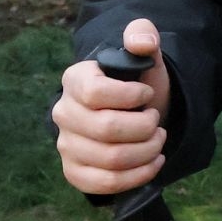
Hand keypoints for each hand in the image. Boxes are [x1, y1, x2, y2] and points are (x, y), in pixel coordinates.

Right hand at [53, 17, 172, 196]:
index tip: (146, 94)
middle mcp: (64, 113)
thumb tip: (141, 41)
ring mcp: (66, 145)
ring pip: (111, 159)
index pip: (96, 93)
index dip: (130, 96)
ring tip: (158, 140)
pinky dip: (137, 176)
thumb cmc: (137, 84)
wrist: (133, 114)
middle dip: (144, 127)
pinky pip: (105, 183)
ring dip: (146, 152)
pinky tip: (153, 163)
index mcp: (75, 80)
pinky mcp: (74, 172)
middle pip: (106, 129)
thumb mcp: (144, 56)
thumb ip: (143, 36)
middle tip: (156, 121)